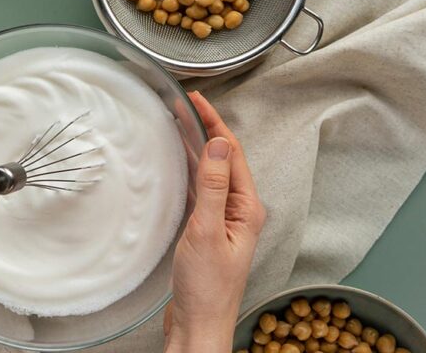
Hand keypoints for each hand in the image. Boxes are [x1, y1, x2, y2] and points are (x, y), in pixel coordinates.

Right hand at [164, 92, 265, 352]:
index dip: (214, 122)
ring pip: (211, 172)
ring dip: (197, 147)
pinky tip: (180, 163)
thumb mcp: (206, 231)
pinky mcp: (208, 229)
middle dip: (205, 128)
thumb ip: (214, 187)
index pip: (232, 153)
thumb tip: (220, 145)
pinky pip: (202, 189)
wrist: (198, 324)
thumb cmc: (205, 287)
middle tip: (183, 105)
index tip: (196, 100)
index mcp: (247, 208)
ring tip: (179, 124)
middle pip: (223, 159)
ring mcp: (224, 220)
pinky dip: (190, 169)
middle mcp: (239, 210)